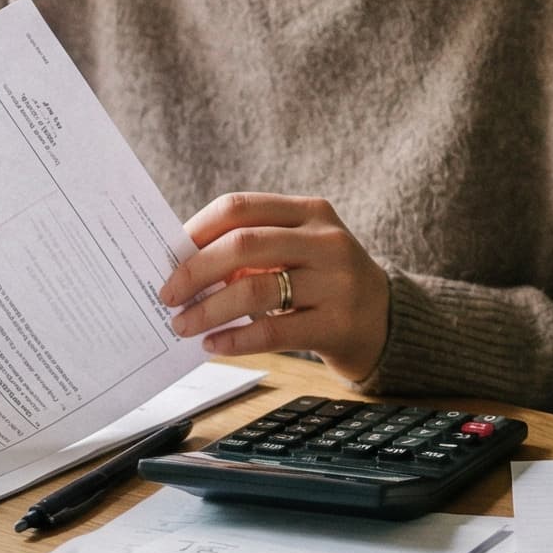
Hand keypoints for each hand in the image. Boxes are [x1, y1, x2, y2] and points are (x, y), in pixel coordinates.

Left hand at [159, 194, 390, 381]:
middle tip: (168, 295)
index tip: (168, 255)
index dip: (197, 229)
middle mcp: (327, 241)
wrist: (385, 320)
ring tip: (184, 325)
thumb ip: (252, 248)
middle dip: (195, 270)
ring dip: (209, 310)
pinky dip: (235, 340)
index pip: (241, 207)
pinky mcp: (337, 323)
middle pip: (244, 243)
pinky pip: (273, 331)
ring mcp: (336, 282)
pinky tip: (214, 345)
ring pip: (255, 289)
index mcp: (311, 211)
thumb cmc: (325, 281)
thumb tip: (181, 265)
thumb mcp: (299, 249)